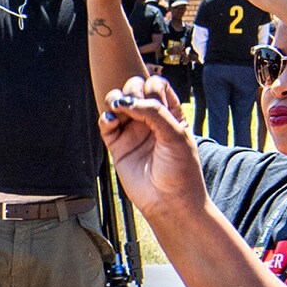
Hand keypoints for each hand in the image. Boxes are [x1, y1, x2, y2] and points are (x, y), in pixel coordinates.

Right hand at [98, 76, 207, 225]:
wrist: (169, 201)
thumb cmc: (181, 170)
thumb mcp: (175, 134)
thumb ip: (153, 112)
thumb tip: (126, 101)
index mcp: (170, 113)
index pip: (157, 85)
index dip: (152, 87)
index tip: (153, 101)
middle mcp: (150, 120)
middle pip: (135, 89)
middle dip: (132, 90)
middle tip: (134, 104)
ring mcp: (133, 131)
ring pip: (117, 102)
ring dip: (115, 99)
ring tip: (118, 109)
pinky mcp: (118, 145)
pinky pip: (106, 124)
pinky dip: (105, 118)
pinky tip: (111, 122)